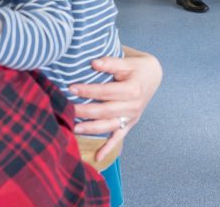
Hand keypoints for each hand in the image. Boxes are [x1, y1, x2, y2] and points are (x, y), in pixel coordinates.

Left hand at [70, 47, 162, 162]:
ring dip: (91, 129)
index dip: (88, 90)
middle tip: (67, 109)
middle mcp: (133, 106)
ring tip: (73, 128)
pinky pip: (118, 137)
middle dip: (85, 111)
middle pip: (105, 111)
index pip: (106, 92)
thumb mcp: (127, 62)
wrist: (153, 77)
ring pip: (109, 126)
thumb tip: (94, 63)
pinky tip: (98, 158)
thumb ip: (111, 63)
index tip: (71, 88)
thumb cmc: (137, 68)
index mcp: (132, 90)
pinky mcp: (129, 124)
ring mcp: (131, 117)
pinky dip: (108, 148)